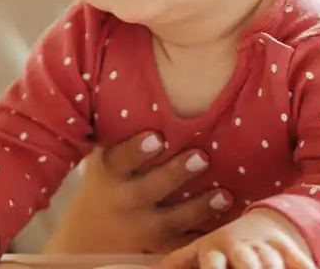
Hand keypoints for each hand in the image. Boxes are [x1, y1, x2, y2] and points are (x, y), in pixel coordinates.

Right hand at [44, 131, 231, 254]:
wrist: (91, 234)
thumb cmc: (108, 180)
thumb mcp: (104, 156)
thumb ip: (121, 131)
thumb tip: (149, 74)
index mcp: (110, 173)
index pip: (120, 159)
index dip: (138, 149)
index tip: (157, 137)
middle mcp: (124, 200)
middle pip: (150, 188)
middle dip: (176, 174)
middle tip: (201, 157)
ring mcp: (142, 227)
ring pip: (172, 220)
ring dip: (200, 207)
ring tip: (224, 195)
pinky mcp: (160, 245)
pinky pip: (185, 243)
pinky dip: (206, 237)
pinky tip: (228, 223)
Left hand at [156, 210, 314, 268]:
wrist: (266, 221)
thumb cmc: (226, 244)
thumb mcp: (201, 249)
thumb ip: (179, 261)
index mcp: (216, 249)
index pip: (213, 262)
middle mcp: (241, 248)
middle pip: (247, 263)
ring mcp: (267, 247)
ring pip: (272, 262)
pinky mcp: (290, 248)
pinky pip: (300, 259)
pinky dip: (304, 266)